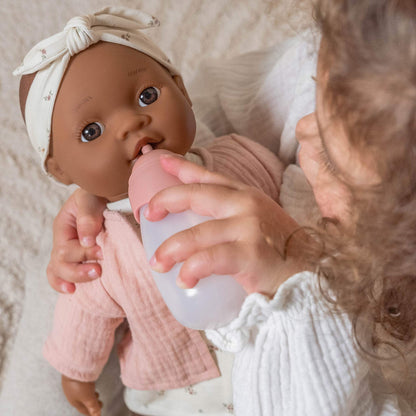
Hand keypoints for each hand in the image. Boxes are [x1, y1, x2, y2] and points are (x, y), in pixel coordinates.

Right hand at [47, 188, 105, 293]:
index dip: (82, 254)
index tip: (101, 251)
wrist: (106, 197)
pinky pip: (61, 274)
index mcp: (63, 227)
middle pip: (59, 264)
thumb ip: (88, 217)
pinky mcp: (77, 257)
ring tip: (94, 277)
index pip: (65, 248)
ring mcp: (68, 251)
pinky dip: (63, 284)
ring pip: (59, 272)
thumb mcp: (91, 199)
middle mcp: (63, 240)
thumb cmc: (96, 195)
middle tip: (99, 270)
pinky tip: (72, 291)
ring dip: (75, 278)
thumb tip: (86, 241)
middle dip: (78, 271)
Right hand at [62, 375, 101, 415]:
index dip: (91, 413)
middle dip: (91, 403)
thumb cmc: (79, 384)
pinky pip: (82, 384)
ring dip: (90, 395)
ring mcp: (73, 383)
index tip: (97, 413)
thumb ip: (93, 407)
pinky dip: (88, 387)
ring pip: (82, 393)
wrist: (74, 366)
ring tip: (96, 394)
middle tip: (99, 403)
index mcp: (73, 401)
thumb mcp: (88, 398)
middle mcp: (72, 393)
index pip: (83, 410)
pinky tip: (91, 384)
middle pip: (82, 401)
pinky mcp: (76, 375)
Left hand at [145, 155, 311, 297]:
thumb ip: (233, 217)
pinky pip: (210, 259)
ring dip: (171, 249)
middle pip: (197, 195)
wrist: (312, 274)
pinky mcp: (251, 253)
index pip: (210, 176)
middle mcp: (247, 205)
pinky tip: (184, 280)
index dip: (183, 167)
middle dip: (167, 200)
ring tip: (157, 264)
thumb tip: (197, 224)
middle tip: (149, 213)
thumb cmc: (281, 251)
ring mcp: (249, 227)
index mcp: (247, 196)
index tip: (160, 160)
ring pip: (197, 233)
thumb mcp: (258, 222)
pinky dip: (192, 269)